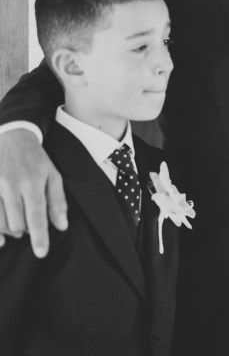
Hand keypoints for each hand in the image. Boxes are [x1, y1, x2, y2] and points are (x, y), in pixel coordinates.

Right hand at [0, 128, 67, 256]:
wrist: (11, 137)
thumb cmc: (35, 160)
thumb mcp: (53, 176)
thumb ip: (57, 201)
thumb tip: (61, 226)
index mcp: (33, 182)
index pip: (37, 215)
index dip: (39, 237)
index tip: (41, 253)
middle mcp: (11, 185)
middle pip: (17, 223)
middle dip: (24, 231)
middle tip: (28, 226)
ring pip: (0, 223)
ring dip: (9, 230)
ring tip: (16, 225)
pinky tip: (1, 236)